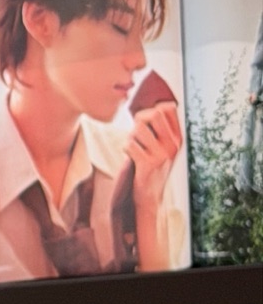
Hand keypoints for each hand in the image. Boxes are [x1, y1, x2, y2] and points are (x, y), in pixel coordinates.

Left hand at [124, 99, 182, 216]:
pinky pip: (129, 145)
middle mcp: (172, 145)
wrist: (149, 196)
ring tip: (134, 146)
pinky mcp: (148, 164)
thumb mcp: (161, 148)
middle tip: (136, 131)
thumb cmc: (150, 167)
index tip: (147, 115)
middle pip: (153, 114)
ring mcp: (162, 155)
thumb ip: (158, 128)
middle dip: (139, 119)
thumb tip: (149, 106)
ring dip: (130, 136)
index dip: (154, 107)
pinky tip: (131, 156)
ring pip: (138, 129)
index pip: (169, 108)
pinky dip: (125, 148)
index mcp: (177, 138)